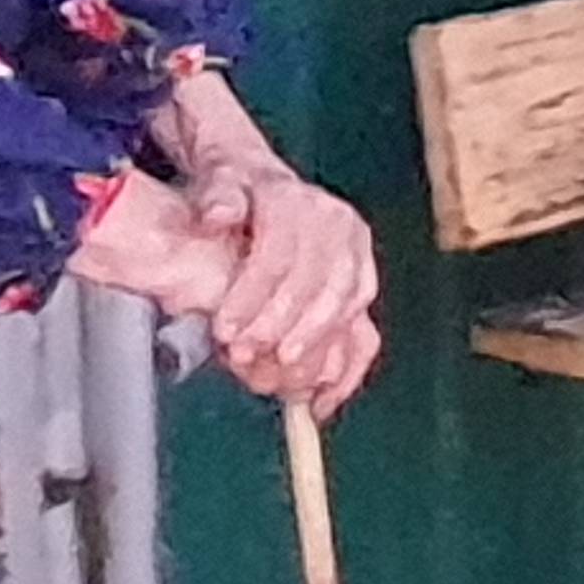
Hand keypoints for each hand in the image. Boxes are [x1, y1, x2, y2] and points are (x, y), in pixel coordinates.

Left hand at [196, 166, 382, 408]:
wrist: (263, 188)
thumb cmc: (237, 194)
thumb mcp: (218, 183)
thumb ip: (217, 199)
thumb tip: (217, 216)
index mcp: (296, 200)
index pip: (279, 255)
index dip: (252, 297)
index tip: (224, 331)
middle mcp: (336, 223)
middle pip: (316, 285)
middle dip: (279, 327)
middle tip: (243, 357)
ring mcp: (357, 253)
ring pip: (345, 308)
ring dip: (312, 348)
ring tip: (278, 377)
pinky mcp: (364, 282)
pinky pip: (365, 330)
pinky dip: (347, 370)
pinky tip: (322, 400)